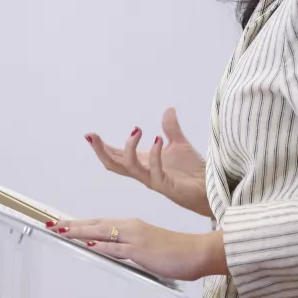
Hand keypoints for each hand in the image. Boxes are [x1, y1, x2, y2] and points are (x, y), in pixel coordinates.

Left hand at [45, 217, 227, 281]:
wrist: (198, 251)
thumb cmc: (177, 251)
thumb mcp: (147, 247)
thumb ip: (128, 248)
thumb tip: (111, 252)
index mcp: (132, 225)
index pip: (100, 223)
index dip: (80, 223)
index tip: (63, 223)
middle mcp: (131, 227)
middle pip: (96, 224)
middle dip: (72, 224)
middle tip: (52, 222)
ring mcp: (136, 237)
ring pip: (102, 232)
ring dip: (80, 231)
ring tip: (61, 229)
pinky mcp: (141, 250)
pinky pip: (117, 247)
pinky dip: (102, 245)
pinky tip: (89, 244)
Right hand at [85, 107, 211, 216]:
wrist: (208, 188)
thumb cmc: (191, 171)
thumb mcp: (178, 144)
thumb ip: (170, 128)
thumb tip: (168, 109)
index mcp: (143, 163)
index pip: (116, 156)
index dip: (101, 147)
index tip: (89, 134)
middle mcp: (144, 173)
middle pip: (114, 164)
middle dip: (100, 150)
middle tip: (92, 135)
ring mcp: (153, 180)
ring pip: (129, 167)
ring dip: (129, 147)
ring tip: (136, 129)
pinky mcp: (166, 185)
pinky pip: (155, 171)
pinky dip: (155, 154)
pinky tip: (158, 139)